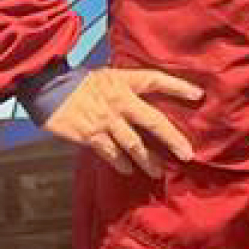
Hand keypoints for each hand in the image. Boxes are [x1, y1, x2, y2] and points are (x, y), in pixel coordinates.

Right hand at [44, 67, 200, 176]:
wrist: (50, 88)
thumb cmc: (79, 82)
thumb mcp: (107, 76)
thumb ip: (126, 87)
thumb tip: (144, 98)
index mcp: (124, 81)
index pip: (156, 80)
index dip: (178, 86)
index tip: (198, 95)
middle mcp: (120, 100)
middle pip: (153, 120)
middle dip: (172, 138)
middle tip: (187, 153)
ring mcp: (106, 119)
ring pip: (134, 144)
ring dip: (148, 160)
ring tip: (158, 172)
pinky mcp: (91, 135)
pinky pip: (111, 153)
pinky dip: (120, 163)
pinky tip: (128, 171)